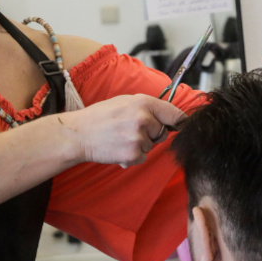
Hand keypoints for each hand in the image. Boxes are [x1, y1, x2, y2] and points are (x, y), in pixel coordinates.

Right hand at [59, 95, 185, 168]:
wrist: (79, 134)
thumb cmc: (100, 117)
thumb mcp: (124, 102)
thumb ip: (146, 108)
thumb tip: (167, 117)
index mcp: (143, 102)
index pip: (174, 113)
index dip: (180, 121)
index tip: (183, 125)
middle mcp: (144, 118)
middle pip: (162, 132)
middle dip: (151, 134)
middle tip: (129, 130)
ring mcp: (139, 137)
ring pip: (151, 146)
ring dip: (139, 146)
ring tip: (119, 138)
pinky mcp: (133, 154)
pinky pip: (142, 157)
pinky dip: (131, 156)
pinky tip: (117, 148)